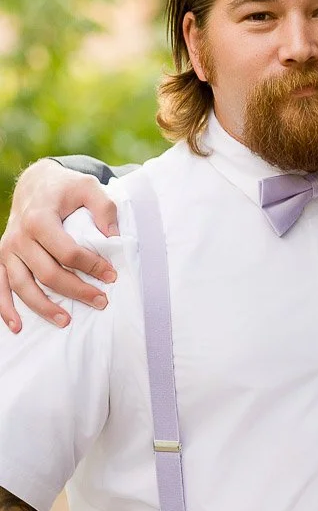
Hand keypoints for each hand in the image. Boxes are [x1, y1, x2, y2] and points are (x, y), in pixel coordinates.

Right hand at [0, 159, 118, 332]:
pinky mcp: (1, 258)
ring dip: (43, 307)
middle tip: (101, 302)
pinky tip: (17, 327)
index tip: (111, 276)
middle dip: (76, 291)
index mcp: (40, 219)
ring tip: (66, 321)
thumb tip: (113, 238)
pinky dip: (5, 309)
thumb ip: (104, 208)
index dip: (91, 267)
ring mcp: (8, 249)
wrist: (35, 184)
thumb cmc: (65, 188)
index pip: (68, 252)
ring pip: (23, 285)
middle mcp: (20, 237)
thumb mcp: (88, 187)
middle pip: (48, 273)